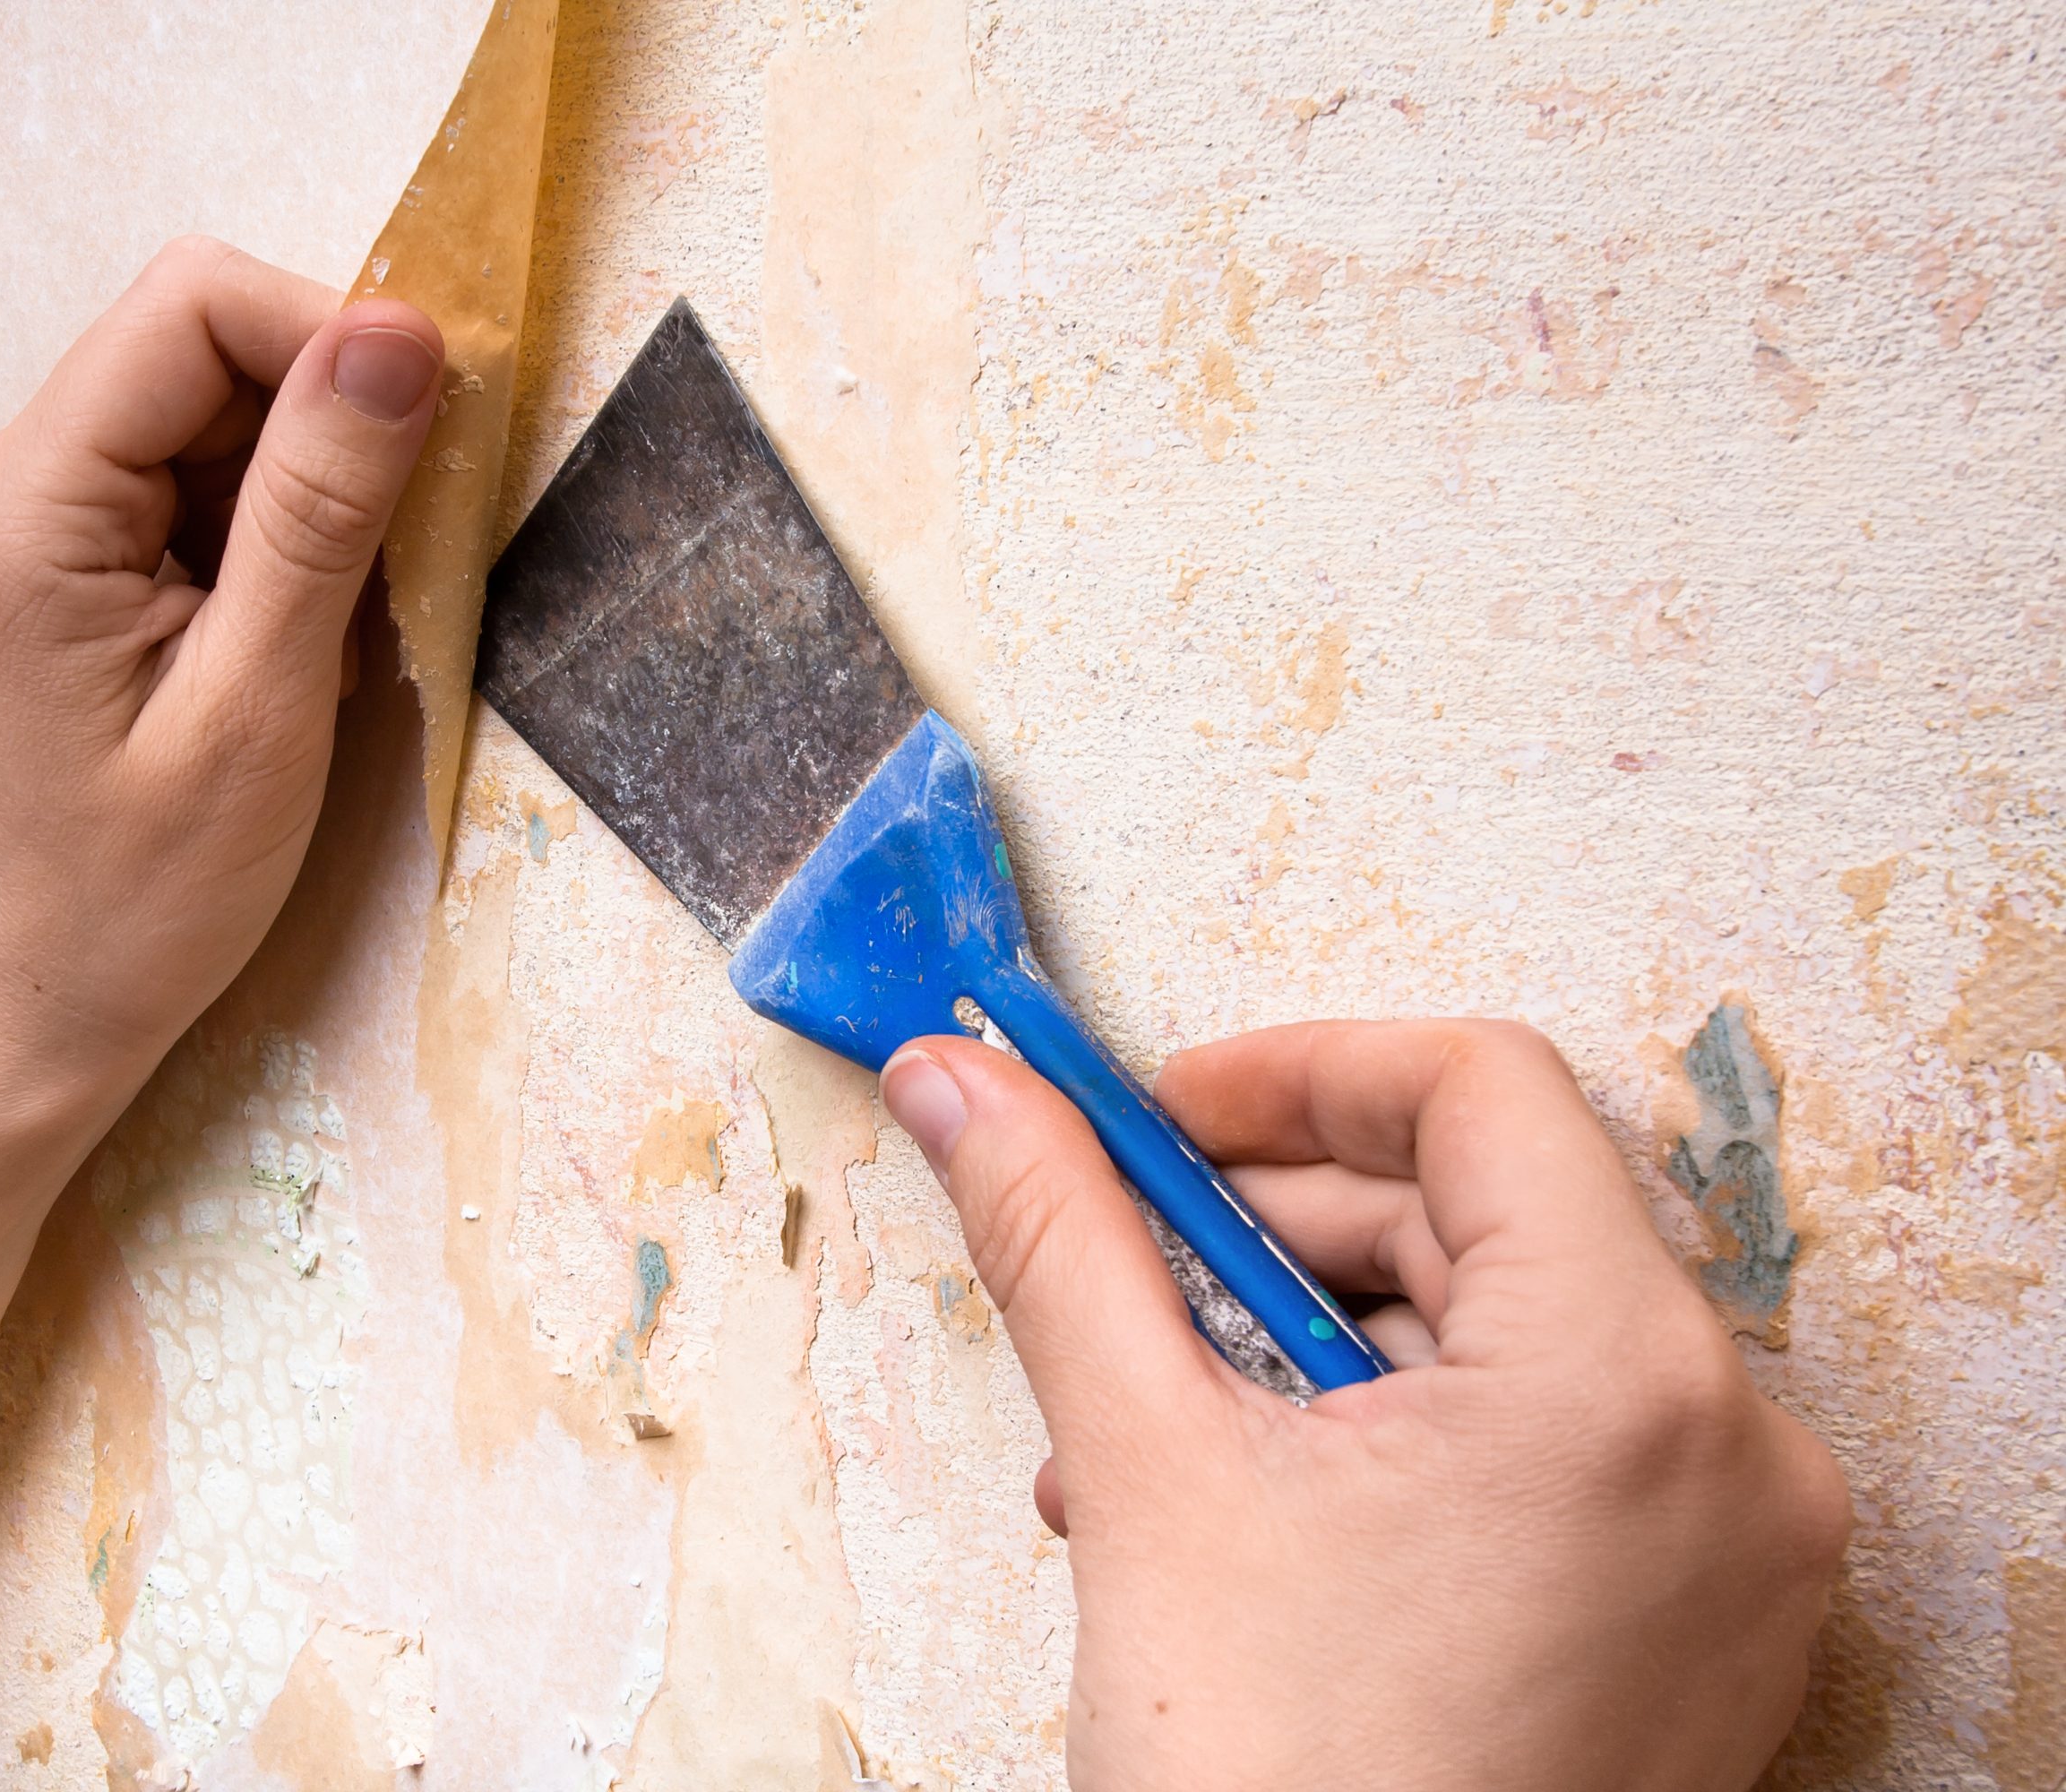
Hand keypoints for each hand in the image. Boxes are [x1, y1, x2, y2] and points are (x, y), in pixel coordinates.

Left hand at [0, 236, 443, 1092]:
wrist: (52, 1001)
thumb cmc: (144, 894)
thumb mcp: (257, 704)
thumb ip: (320, 509)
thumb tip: (397, 335)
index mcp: (26, 504)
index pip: (192, 307)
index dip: (331, 336)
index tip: (434, 434)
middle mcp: (10, 475)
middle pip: (208, 342)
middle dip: (331, 422)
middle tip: (395, 560)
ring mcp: (40, 507)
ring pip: (223, 405)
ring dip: (317, 486)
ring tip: (336, 627)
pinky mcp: (80, 546)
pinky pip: (209, 472)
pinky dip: (287, 528)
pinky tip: (299, 632)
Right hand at [879, 1020, 1849, 1791]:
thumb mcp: (1149, 1471)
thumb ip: (1057, 1240)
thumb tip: (971, 1087)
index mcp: (1625, 1378)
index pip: (1479, 1089)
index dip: (1295, 1074)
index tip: (1160, 1116)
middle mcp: (1732, 1450)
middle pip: (1487, 1211)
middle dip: (1277, 1232)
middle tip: (1128, 1274)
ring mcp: (1730, 1550)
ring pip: (1506, 1334)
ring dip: (1312, 1342)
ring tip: (1159, 1433)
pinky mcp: (1699, 1624)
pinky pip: (1550, 1446)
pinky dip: (1397, 1434)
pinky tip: (1256, 1502)